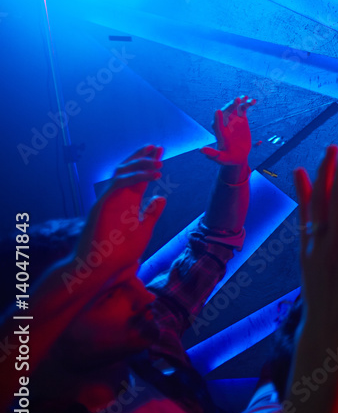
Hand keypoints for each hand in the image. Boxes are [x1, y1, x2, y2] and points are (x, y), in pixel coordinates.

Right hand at [76, 145, 166, 282]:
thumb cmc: (120, 252)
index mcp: (126, 203)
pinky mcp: (103, 204)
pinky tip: (152, 175)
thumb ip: (152, 213)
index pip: (138, 178)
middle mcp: (117, 198)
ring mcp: (108, 200)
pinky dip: (136, 176)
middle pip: (128, 169)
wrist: (102, 266)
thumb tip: (161, 197)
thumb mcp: (144, 229)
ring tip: (159, 162)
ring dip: (140, 163)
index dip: (149, 165)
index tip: (160, 152)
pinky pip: (119, 183)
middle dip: (142, 156)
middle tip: (158, 146)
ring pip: (122, 172)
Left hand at [201, 95, 255, 166]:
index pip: (216, 124)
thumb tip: (201, 149)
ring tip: (244, 98)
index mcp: (218, 132)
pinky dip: (247, 104)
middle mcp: (224, 123)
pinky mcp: (241, 118)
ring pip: (235, 108)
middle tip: (236, 101)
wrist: (238, 156)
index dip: (217, 118)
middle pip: (226, 112)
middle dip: (230, 106)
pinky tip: (252, 101)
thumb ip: (212, 154)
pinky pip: (243, 109)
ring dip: (239, 102)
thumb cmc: (227, 158)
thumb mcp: (220, 158)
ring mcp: (233, 119)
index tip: (218, 111)